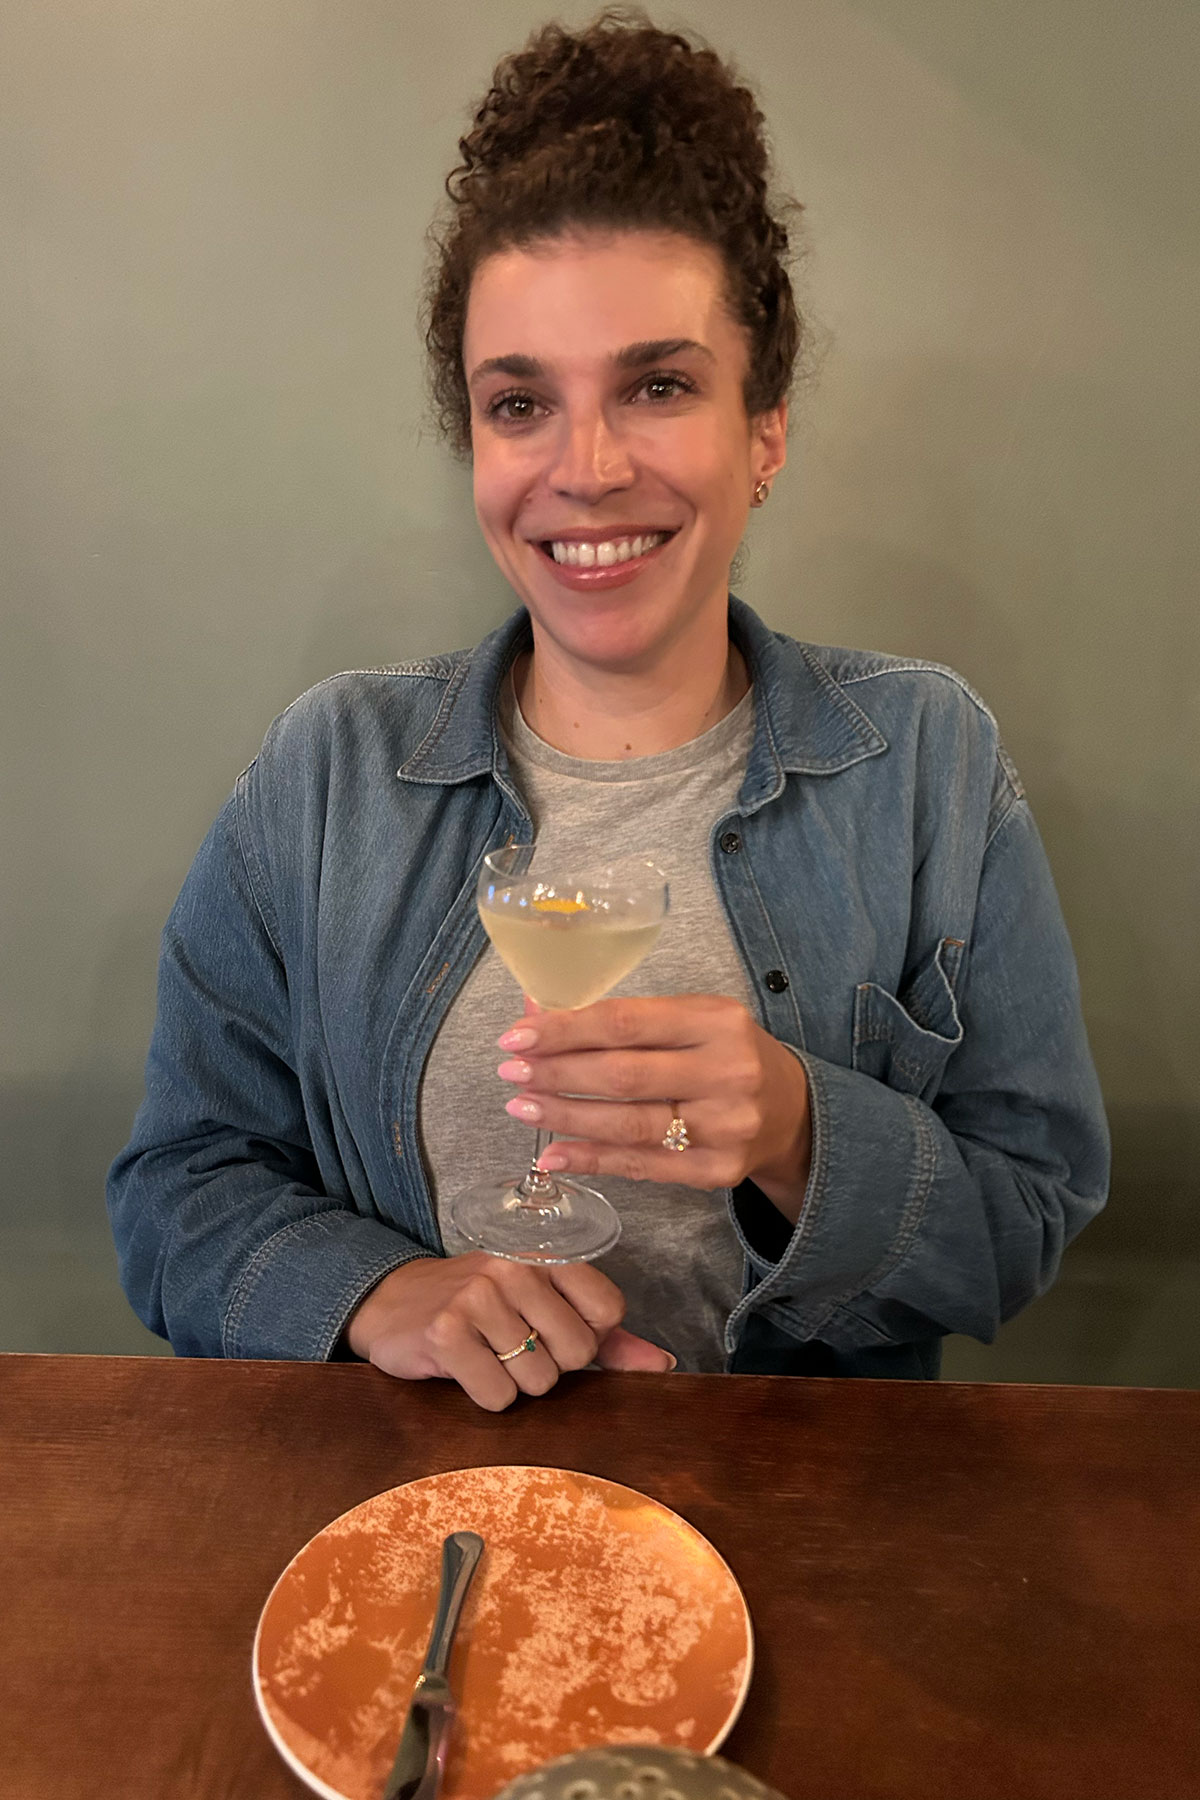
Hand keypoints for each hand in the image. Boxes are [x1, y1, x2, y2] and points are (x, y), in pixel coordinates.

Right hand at [345, 1252, 673, 1410]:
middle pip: (577, 1352)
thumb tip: (663, 1366)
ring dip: (514, 1383)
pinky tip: (463, 1367)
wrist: (391, 1303)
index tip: (553, 1332)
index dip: (589, 1338)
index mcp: (545, 1256)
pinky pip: (498, 1397)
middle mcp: (515, 1269)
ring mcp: (479, 1298)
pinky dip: (484, 1395)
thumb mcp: (541, 1308)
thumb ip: (606, 1337)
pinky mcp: (447, 1333)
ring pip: (538, 1380)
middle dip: (550, 1366)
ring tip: (485, 1354)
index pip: (609, 1310)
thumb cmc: (479, 1308)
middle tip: (513, 1347)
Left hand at [496, 994, 812, 1219]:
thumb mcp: (691, 1020)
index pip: (627, 1022)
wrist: (793, 1111)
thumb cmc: (725, 1054)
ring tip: (521, 1107)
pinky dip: (592, 1160)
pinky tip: (554, 1153)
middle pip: (623, 1075)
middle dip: (557, 1073)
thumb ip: (624, 1018)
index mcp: (718, 1021)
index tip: (518, 1035)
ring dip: (565, 1116)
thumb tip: (535, 1012)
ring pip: (628, 1124)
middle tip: (511, 1071)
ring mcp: (725, 1126)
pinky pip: (641, 1165)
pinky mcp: (718, 1170)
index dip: (566, 1030)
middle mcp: (727, 1072)